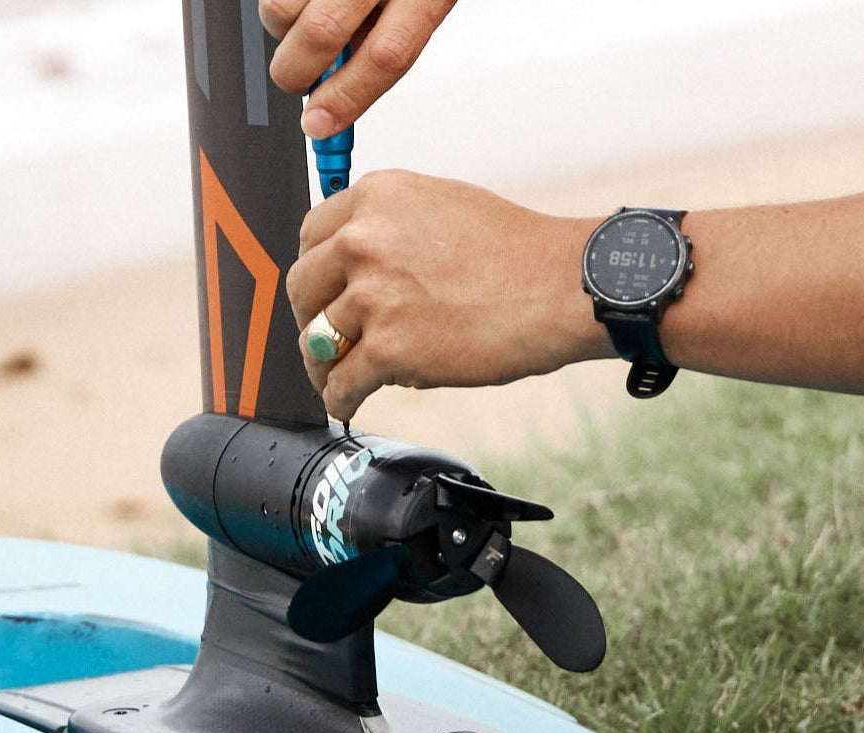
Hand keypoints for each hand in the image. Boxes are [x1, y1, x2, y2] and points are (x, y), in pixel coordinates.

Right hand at [260, 0, 456, 137]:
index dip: (347, 99)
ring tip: (302, 17)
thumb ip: (382, 43)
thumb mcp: (417, 2)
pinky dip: (279, 3)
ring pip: (279, 7)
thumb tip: (334, 99)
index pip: (386, 56)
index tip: (319, 126)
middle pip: (322, 33)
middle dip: (296, 73)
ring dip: (281, 28)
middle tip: (296, 79)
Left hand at [288, 170, 611, 420]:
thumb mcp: (443, 208)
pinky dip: (340, 398)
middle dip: (311, 318)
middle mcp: (363, 240)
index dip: (317, 272)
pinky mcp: (387, 348)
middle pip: (303, 288)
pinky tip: (347, 404)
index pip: (312, 235)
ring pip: (317, 339)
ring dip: (324, 365)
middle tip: (325, 341)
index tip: (323, 294)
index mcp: (377, 197)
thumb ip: (393, 228)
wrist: (559, 288)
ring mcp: (372, 296)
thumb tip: (364, 267)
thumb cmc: (518, 253)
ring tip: (335, 379)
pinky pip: (342, 382)